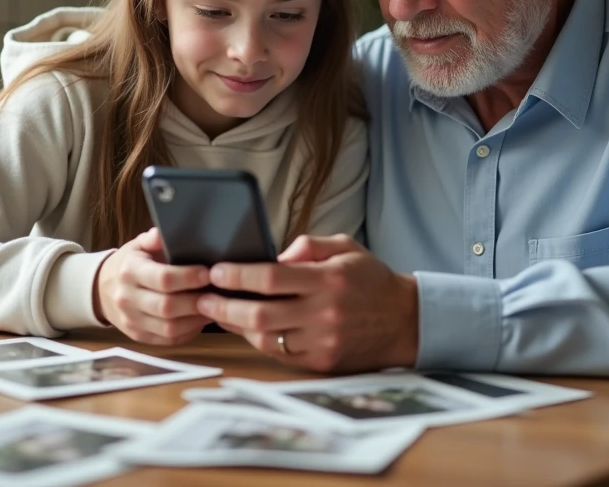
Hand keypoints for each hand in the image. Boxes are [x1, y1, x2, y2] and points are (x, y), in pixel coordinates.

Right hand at [94, 228, 210, 345]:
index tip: (208, 273)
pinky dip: (188, 332)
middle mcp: (127, 298)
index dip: (188, 277)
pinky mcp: (138, 336)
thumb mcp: (138, 245)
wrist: (102, 289)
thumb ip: (154, 239)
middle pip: (167, 307)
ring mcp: (131, 321)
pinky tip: (200, 320)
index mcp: (129, 271)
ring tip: (213, 307)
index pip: (162, 278)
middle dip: (196, 301)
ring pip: (169, 329)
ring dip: (195, 320)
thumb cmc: (130, 263)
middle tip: (216, 293)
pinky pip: (168, 341)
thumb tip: (164, 233)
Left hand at [195, 234, 419, 372]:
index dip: (237, 275)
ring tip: (219, 312)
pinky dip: (259, 340)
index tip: (216, 271)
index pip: (270, 277)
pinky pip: (279, 353)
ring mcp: (322, 341)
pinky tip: (247, 327)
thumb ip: (308, 245)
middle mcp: (323, 313)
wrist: (405, 321)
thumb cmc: (370, 279)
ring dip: (236, 325)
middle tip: (203, 298)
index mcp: (327, 280)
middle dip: (223, 306)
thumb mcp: (345, 247)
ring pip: (265, 337)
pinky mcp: (321, 362)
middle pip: (259, 313)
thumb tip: (273, 256)